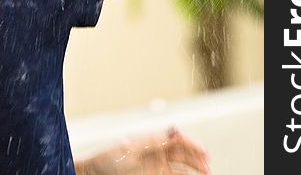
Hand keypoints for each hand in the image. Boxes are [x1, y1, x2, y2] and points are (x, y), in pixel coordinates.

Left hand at [76, 128, 209, 173]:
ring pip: (180, 166)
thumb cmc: (107, 157)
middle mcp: (155, 150)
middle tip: (208, 166)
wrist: (92, 172)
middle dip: (196, 158)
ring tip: (205, 173)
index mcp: (150, 138)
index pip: (176, 139)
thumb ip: (154, 140)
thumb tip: (175, 129)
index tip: (205, 153)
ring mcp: (154, 164)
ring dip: (192, 169)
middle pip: (181, 152)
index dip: (191, 144)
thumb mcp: (130, 147)